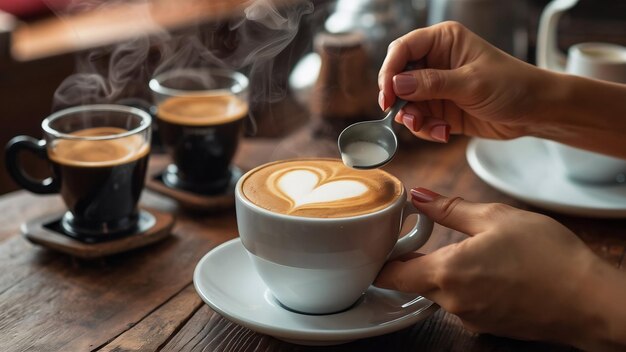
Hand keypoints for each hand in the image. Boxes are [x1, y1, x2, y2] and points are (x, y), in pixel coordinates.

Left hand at [374, 188, 625, 349]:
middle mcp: (452, 302)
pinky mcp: (488, 325)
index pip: (390, 275)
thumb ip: (450, 208)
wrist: (590, 301)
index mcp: (447, 273)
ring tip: (468, 250)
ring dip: (442, 273)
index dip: (383, 259)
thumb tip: (419, 197)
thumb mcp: (496, 217)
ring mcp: (470, 318)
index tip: (384, 243)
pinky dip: (465, 286)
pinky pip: (462, 303)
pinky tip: (490, 270)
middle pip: (412, 284)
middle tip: (423, 238)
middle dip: (412, 262)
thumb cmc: (549, 256)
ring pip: (438, 293)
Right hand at [378, 21, 552, 142]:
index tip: (388, 95)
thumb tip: (398, 84)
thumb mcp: (471, 83)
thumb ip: (432, 84)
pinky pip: (419, 120)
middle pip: (398, 78)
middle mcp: (436, 61)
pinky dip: (426, 130)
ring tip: (433, 128)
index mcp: (443, 41)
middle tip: (407, 117)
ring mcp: (437, 87)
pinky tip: (443, 133)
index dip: (390, 71)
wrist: (536, 111)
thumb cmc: (513, 85)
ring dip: (414, 120)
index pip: (402, 49)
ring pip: (406, 103)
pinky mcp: (440, 108)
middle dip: (400, 101)